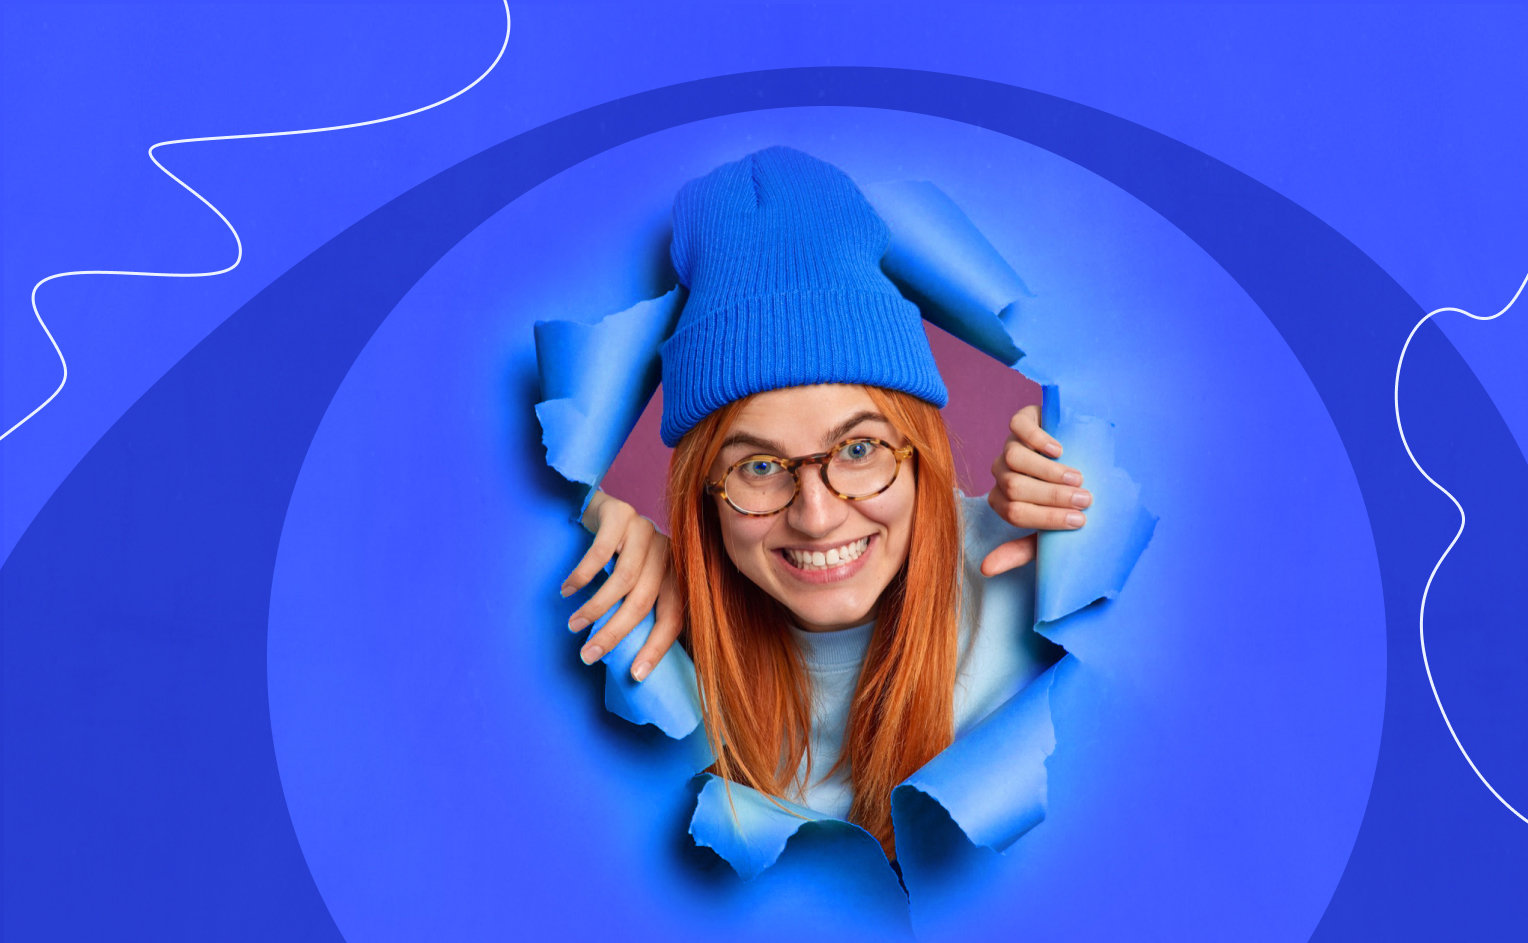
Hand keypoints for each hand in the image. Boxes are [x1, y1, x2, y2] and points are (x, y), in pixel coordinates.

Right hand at [560, 490, 680, 681]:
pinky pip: (601, 551)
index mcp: (676, 573)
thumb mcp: (636, 583)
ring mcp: (645, 529)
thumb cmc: (617, 556)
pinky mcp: (621, 512)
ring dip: (596, 607)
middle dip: (615, 633)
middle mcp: (666, 550)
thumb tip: (637, 667)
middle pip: (644, 601)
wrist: (599, 508)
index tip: (636, 675)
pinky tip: (568, 590)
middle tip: (588, 655)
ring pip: (624, 579)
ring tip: (574, 625)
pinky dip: (582, 575)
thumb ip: (641, 612)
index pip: (674, 616)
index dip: (657, 647)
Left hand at [981, 404, 1090, 576]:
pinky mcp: (1021, 421)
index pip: (1015, 513)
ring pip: (1014, 458)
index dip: (1047, 518)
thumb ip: (1021, 549)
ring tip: (1078, 477)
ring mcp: (1009, 445)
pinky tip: (1060, 449)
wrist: (1082, 455)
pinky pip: (1019, 428)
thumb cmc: (1065, 500)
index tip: (1080, 521)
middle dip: (1052, 496)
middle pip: (1015, 487)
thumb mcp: (1047, 528)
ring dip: (1048, 471)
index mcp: (1004, 501)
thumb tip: (986, 570)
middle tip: (1085, 499)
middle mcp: (1001, 474)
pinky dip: (1038, 439)